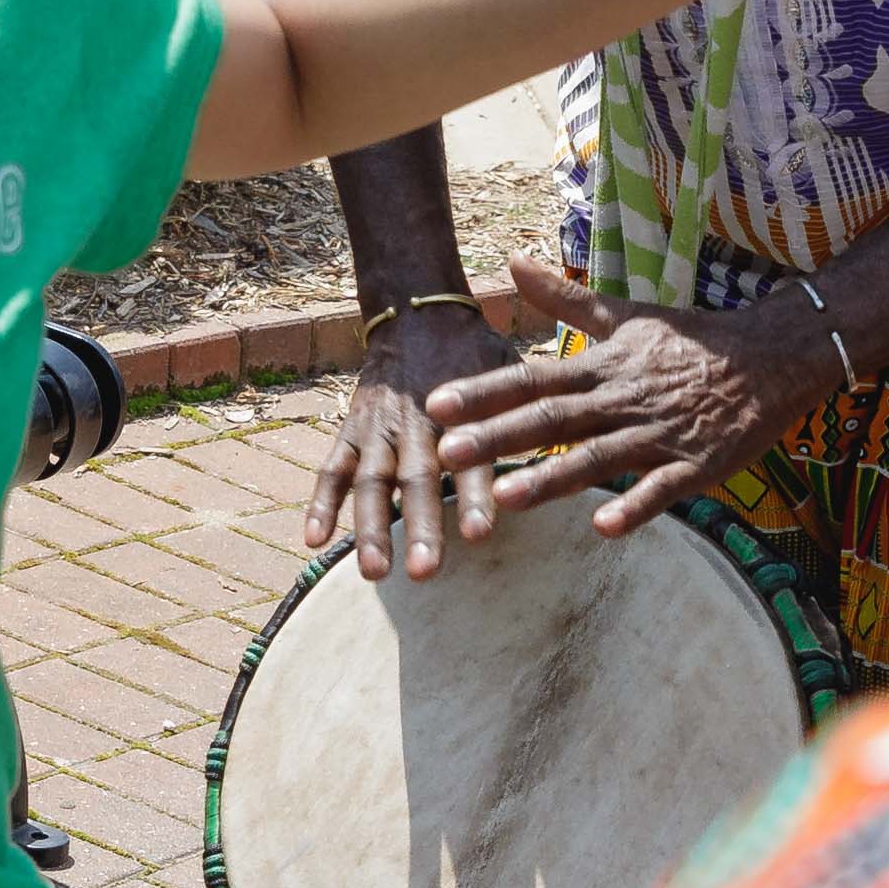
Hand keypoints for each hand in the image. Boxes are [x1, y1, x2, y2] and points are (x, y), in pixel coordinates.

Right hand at [308, 294, 527, 578]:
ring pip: (368, 482)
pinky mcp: (351, 433)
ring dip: (370, 526)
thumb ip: (527, 414)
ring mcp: (377, 431)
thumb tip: (574, 454)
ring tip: (375, 572)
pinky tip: (314, 540)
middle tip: (427, 573)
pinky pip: (330, 470)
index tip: (480, 535)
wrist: (417, 314)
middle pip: (416, 479)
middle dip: (420, 525)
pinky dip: (320, 503)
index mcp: (460, 411)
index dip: (475, 496)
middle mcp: (416, 423)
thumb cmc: (476, 354)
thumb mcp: (509, 370)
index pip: (471, 460)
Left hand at [426, 251, 820, 532]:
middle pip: (552, 419)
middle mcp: (623, 398)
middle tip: (447, 454)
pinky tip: (604, 526)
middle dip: (498, 437)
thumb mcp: (626, 313)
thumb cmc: (691, 339)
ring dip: (552, 478)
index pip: (532, 377)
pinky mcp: (696, 465)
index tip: (436, 403)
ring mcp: (659, 433)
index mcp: (602, 365)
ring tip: (506, 498)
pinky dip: (635, 505)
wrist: (772, 355)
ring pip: (598, 457)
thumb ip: (565, 298)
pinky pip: (662, 489)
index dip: (483, 391)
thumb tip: (512, 261)